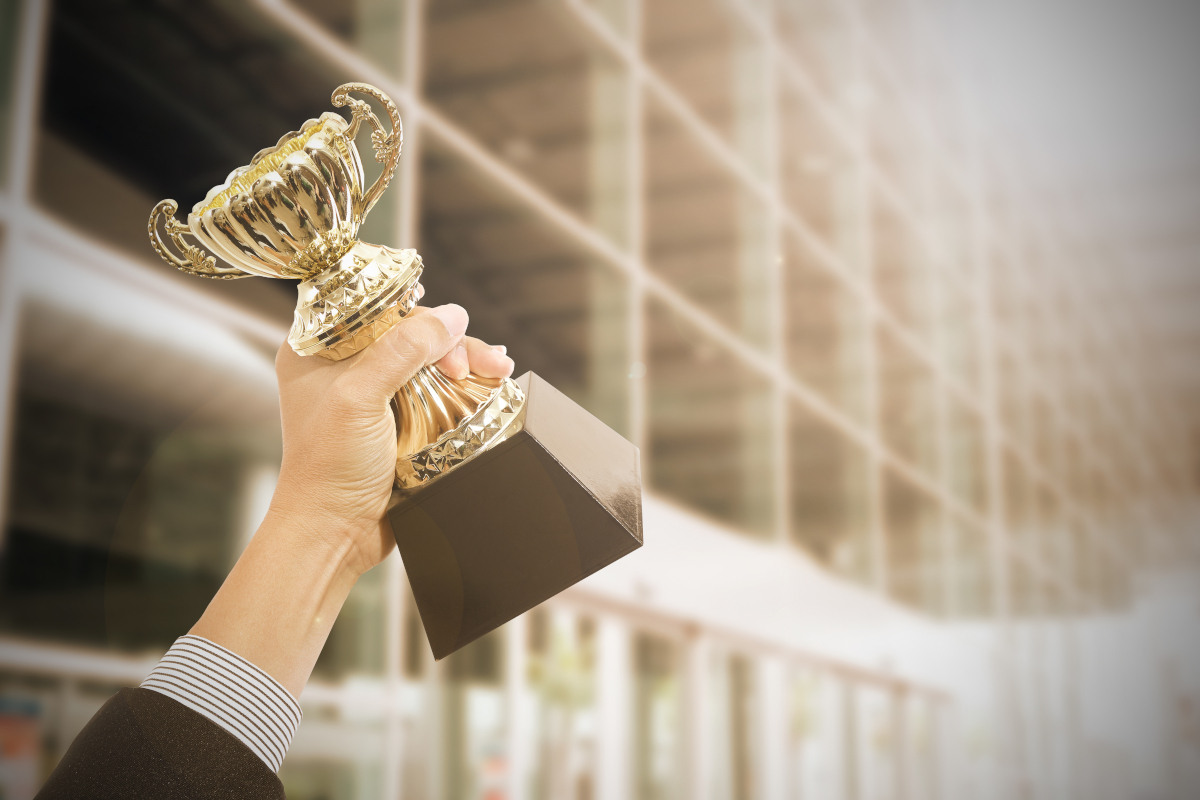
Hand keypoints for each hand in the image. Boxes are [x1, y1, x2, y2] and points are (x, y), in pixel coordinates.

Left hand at [268, 298, 514, 576]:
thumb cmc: (330, 467)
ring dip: (465, 362)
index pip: (374, 305)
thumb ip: (403, 350)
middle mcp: (343, 366)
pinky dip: (464, 386)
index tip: (446, 332)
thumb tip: (454, 315)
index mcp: (316, 350)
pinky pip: (436, 391)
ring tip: (500, 369)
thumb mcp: (361, 397)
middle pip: (408, 331)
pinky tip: (491, 382)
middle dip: (449, 341)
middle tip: (478, 363)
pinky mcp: (398, 422)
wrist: (335, 533)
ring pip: (428, 360)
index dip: (414, 312)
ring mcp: (373, 395)